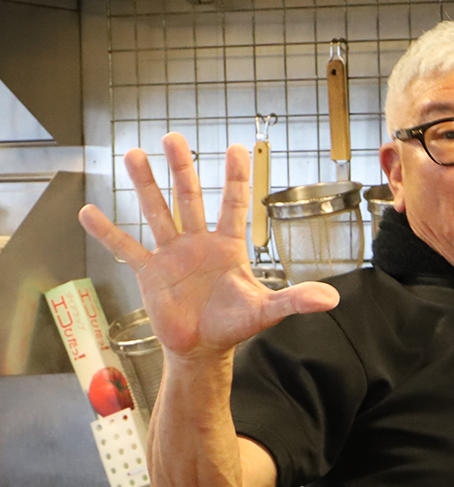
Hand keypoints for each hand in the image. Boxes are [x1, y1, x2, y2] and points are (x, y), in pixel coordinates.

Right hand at [78, 133, 339, 363]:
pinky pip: (125, 248)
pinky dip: (107, 232)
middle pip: (189, 197)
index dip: (235, 177)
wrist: (203, 349)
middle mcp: (198, 243)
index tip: (237, 147)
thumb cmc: (235, 325)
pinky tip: (89, 211)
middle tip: (172, 137)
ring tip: (132, 154)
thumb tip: (331, 298)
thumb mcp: (267, 311)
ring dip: (144, 185)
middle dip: (182, 168)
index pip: (233, 204)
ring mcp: (171, 254)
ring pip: (157, 212)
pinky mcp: (149, 272)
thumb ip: (296, 300)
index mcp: (228, 246)